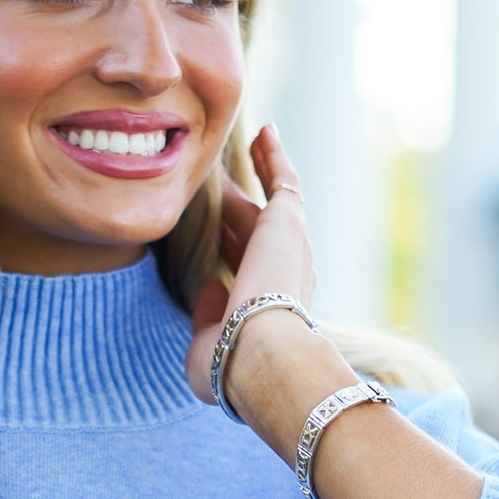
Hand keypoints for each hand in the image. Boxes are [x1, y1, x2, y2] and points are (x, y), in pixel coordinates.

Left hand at [184, 123, 320, 412]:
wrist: (260, 355)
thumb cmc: (232, 366)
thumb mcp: (208, 345)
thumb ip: (208, 317)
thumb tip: (210, 286)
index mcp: (265, 307)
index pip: (243, 268)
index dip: (227, 247)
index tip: (208, 231)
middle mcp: (284, 274)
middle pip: (253, 231)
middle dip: (236, 207)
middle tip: (213, 181)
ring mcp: (290, 246)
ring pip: (270, 202)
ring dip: (254, 174)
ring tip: (245, 144)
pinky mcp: (288, 223)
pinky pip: (283, 181)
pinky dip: (274, 157)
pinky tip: (263, 132)